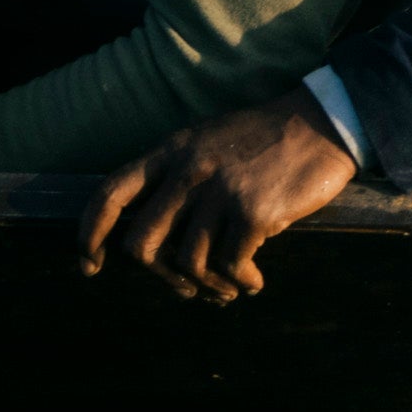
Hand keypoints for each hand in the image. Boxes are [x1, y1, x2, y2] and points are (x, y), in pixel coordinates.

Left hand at [79, 97, 359, 303]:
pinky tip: (254, 281)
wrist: (321, 123)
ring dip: (207, 288)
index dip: (90, 234)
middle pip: (142, 244)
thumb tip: (156, 238)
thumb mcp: (208, 142)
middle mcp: (189, 170)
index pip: (111, 193)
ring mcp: (220, 191)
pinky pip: (231, 267)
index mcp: (172, 150)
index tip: (89, 265)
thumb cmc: (265, 138)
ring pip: (188, 264)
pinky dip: (241, 284)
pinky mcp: (254, 212)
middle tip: (184, 287)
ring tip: (227, 288)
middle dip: (160, 277)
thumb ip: (178, 177)